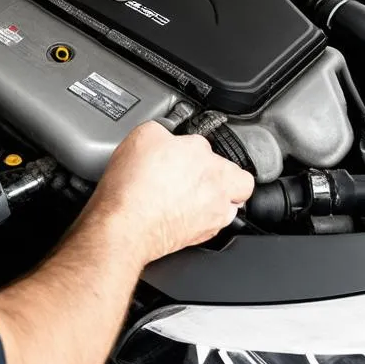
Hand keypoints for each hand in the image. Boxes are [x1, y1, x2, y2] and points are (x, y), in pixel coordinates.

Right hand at [89, 121, 254, 264]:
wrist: (127, 225)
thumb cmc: (133, 187)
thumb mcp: (141, 136)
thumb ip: (161, 129)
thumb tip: (165, 133)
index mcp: (201, 151)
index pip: (203, 142)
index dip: (186, 147)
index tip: (175, 153)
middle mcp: (215, 180)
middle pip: (237, 173)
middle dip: (224, 173)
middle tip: (202, 174)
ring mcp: (215, 209)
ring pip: (235, 201)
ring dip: (222, 197)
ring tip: (199, 196)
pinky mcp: (207, 233)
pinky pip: (220, 222)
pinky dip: (210, 218)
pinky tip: (190, 215)